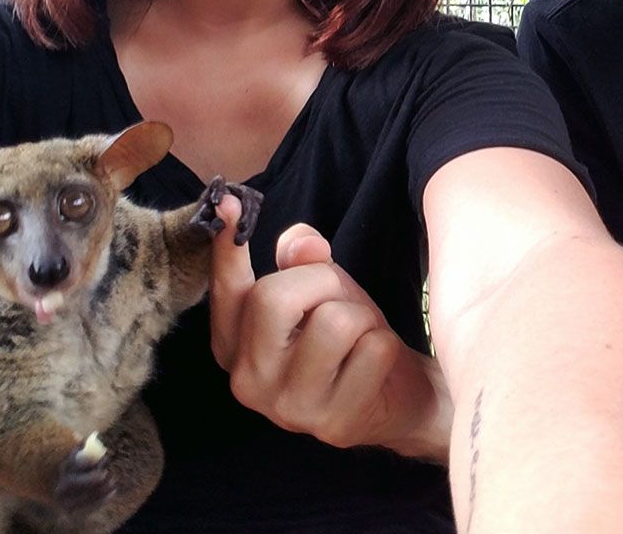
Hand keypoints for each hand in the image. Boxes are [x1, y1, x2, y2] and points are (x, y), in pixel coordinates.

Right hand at [207, 197, 451, 461]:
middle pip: (274, 298)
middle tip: (339, 300)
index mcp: (234, 345)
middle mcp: (247, 381)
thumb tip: (300, 242)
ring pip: (333, 322)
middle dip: (322, 282)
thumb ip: (303, 262)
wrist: (398, 400)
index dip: (225, 248)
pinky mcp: (334, 422)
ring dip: (360, 316)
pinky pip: (372, 348)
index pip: (224, 292)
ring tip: (360, 337)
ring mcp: (289, 409)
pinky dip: (384, 345)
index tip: (228, 201)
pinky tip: (377, 366)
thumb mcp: (323, 291)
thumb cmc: (348, 339)